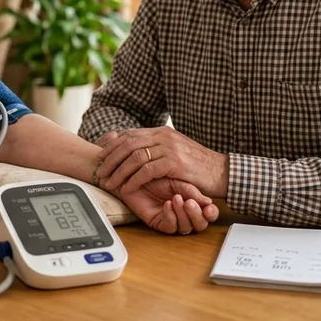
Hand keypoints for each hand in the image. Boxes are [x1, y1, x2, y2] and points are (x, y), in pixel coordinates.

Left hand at [96, 126, 227, 197]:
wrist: (222, 172)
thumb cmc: (198, 166)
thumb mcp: (174, 152)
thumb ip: (156, 149)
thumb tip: (136, 152)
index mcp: (161, 132)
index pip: (129, 135)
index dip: (111, 145)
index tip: (99, 156)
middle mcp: (163, 136)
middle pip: (127, 144)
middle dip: (110, 158)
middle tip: (99, 171)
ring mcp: (169, 148)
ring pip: (134, 157)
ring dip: (118, 171)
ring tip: (109, 183)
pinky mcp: (174, 162)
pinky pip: (146, 170)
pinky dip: (133, 180)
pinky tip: (126, 189)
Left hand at [117, 177, 219, 233]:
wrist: (137, 174)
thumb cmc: (158, 176)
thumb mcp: (178, 181)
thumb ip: (192, 191)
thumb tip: (208, 203)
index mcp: (193, 201)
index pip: (208, 213)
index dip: (211, 213)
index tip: (210, 207)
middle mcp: (185, 213)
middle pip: (200, 224)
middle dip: (197, 214)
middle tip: (190, 202)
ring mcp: (173, 220)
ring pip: (186, 227)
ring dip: (183, 214)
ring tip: (176, 199)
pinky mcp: (159, 223)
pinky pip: (170, 227)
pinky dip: (171, 216)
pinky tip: (167, 204)